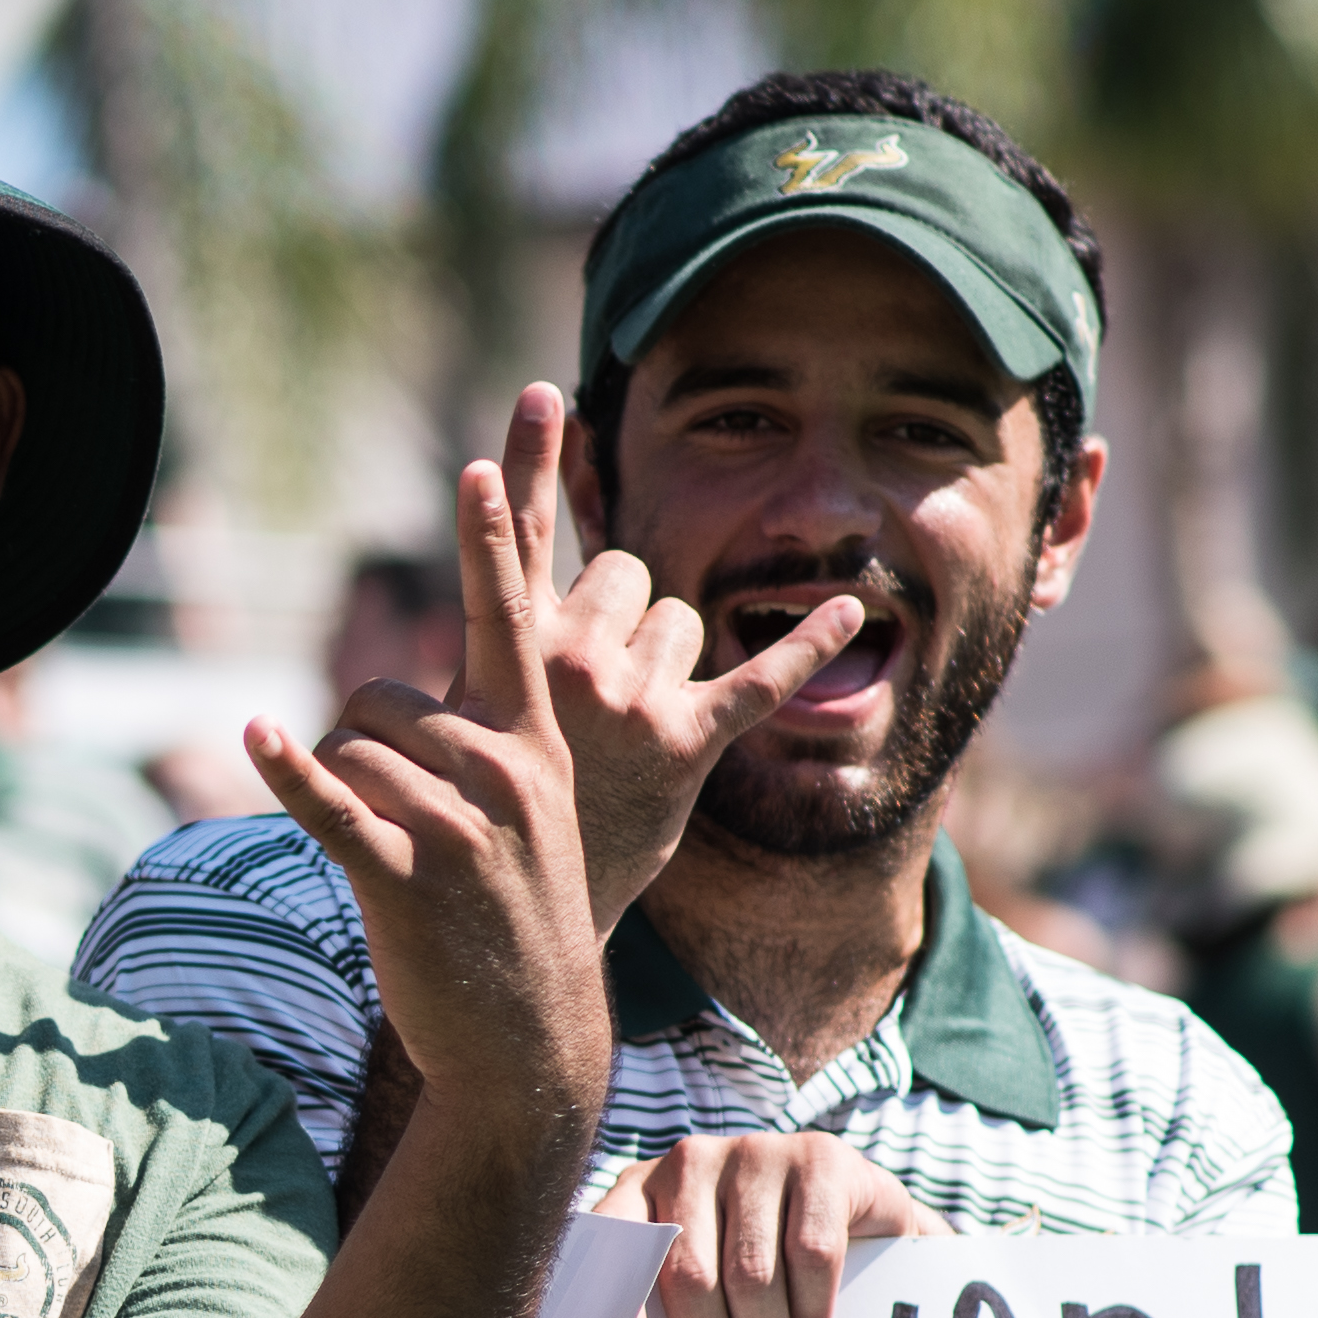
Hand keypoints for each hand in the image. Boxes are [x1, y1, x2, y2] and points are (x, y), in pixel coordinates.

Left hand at [253, 443, 850, 1157]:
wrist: (527, 1037)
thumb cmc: (512, 918)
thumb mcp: (521, 816)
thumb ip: (477, 745)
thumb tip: (382, 705)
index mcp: (535, 746)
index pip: (511, 621)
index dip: (492, 540)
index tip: (484, 464)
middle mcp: (503, 773)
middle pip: (380, 697)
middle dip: (355, 742)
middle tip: (389, 816)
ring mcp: (457, 827)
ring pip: (346, 747)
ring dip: (329, 789)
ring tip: (382, 854)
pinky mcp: (404, 878)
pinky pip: (329, 803)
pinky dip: (287, 771)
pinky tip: (256, 735)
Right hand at [347, 389, 860, 925]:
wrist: (511, 918)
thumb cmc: (485, 813)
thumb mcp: (466, 719)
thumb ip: (488, 647)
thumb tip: (481, 598)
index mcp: (509, 655)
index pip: (514, 546)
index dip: (524, 470)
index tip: (542, 399)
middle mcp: (569, 663)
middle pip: (624, 573)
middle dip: (620, 609)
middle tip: (594, 680)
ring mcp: (632, 702)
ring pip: (682, 618)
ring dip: (668, 654)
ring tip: (631, 725)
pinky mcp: (687, 744)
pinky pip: (761, 681)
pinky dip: (809, 646)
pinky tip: (851, 612)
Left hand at [604, 1130, 941, 1317]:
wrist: (856, 1203)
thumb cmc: (761, 1253)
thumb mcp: (704, 1267)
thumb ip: (665, 1303)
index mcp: (642, 1187)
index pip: (614, 1239)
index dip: (616, 1296)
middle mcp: (690, 1161)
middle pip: (690, 1273)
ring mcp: (755, 1153)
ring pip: (751, 1271)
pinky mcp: (819, 1159)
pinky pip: (811, 1250)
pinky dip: (810, 1306)